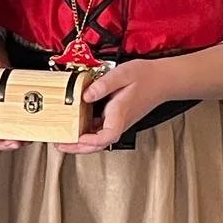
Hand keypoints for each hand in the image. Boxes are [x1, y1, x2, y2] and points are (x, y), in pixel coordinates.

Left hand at [55, 59, 173, 153]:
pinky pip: (100, 132)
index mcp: (120, 113)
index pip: (108, 135)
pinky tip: (75, 128)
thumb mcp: (123, 74)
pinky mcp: (115, 119)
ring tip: (62, 140)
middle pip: (98, 144)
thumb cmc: (146, 77)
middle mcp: (119, 122)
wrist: (162, 80)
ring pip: (98, 140)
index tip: (78, 137)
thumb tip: (85, 95)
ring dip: (80, 144)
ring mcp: (117, 122)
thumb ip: (103, 84)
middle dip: (78, 148)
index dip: (91, 140)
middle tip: (60, 145)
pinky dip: (86, 134)